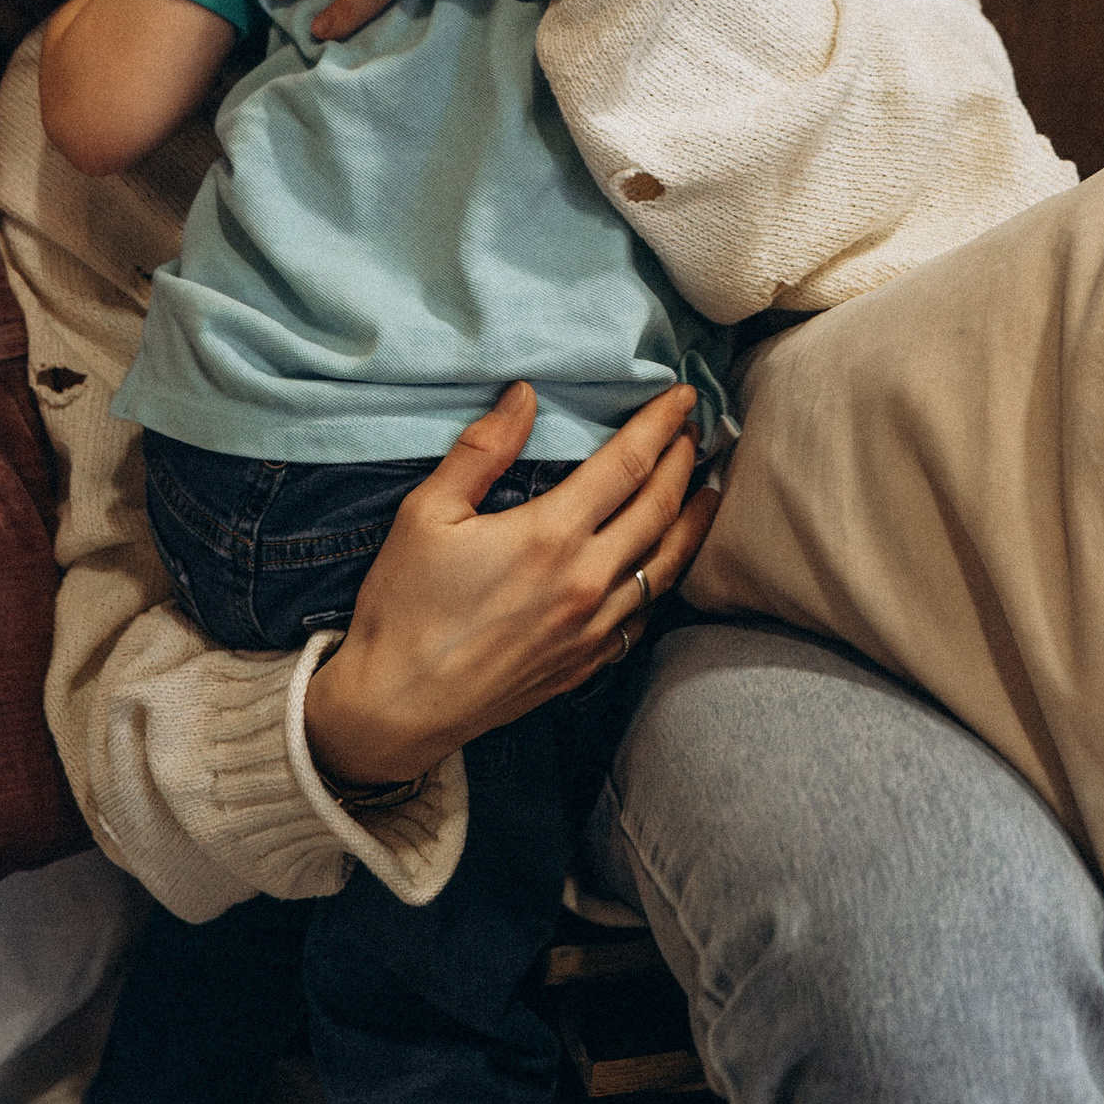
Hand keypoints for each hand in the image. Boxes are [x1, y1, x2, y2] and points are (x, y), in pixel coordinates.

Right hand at [302, 380, 718, 782]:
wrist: (395, 708)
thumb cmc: (404, 606)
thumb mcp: (427, 513)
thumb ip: (482, 449)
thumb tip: (525, 394)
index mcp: (551, 536)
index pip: (629, 464)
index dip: (661, 423)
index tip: (684, 394)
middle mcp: (587, 582)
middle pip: (660, 509)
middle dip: (684, 463)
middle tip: (697, 431)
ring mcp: (592, 629)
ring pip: (666, 566)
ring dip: (692, 521)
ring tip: (708, 491)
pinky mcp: (585, 664)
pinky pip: (644, 614)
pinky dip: (665, 579)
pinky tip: (665, 565)